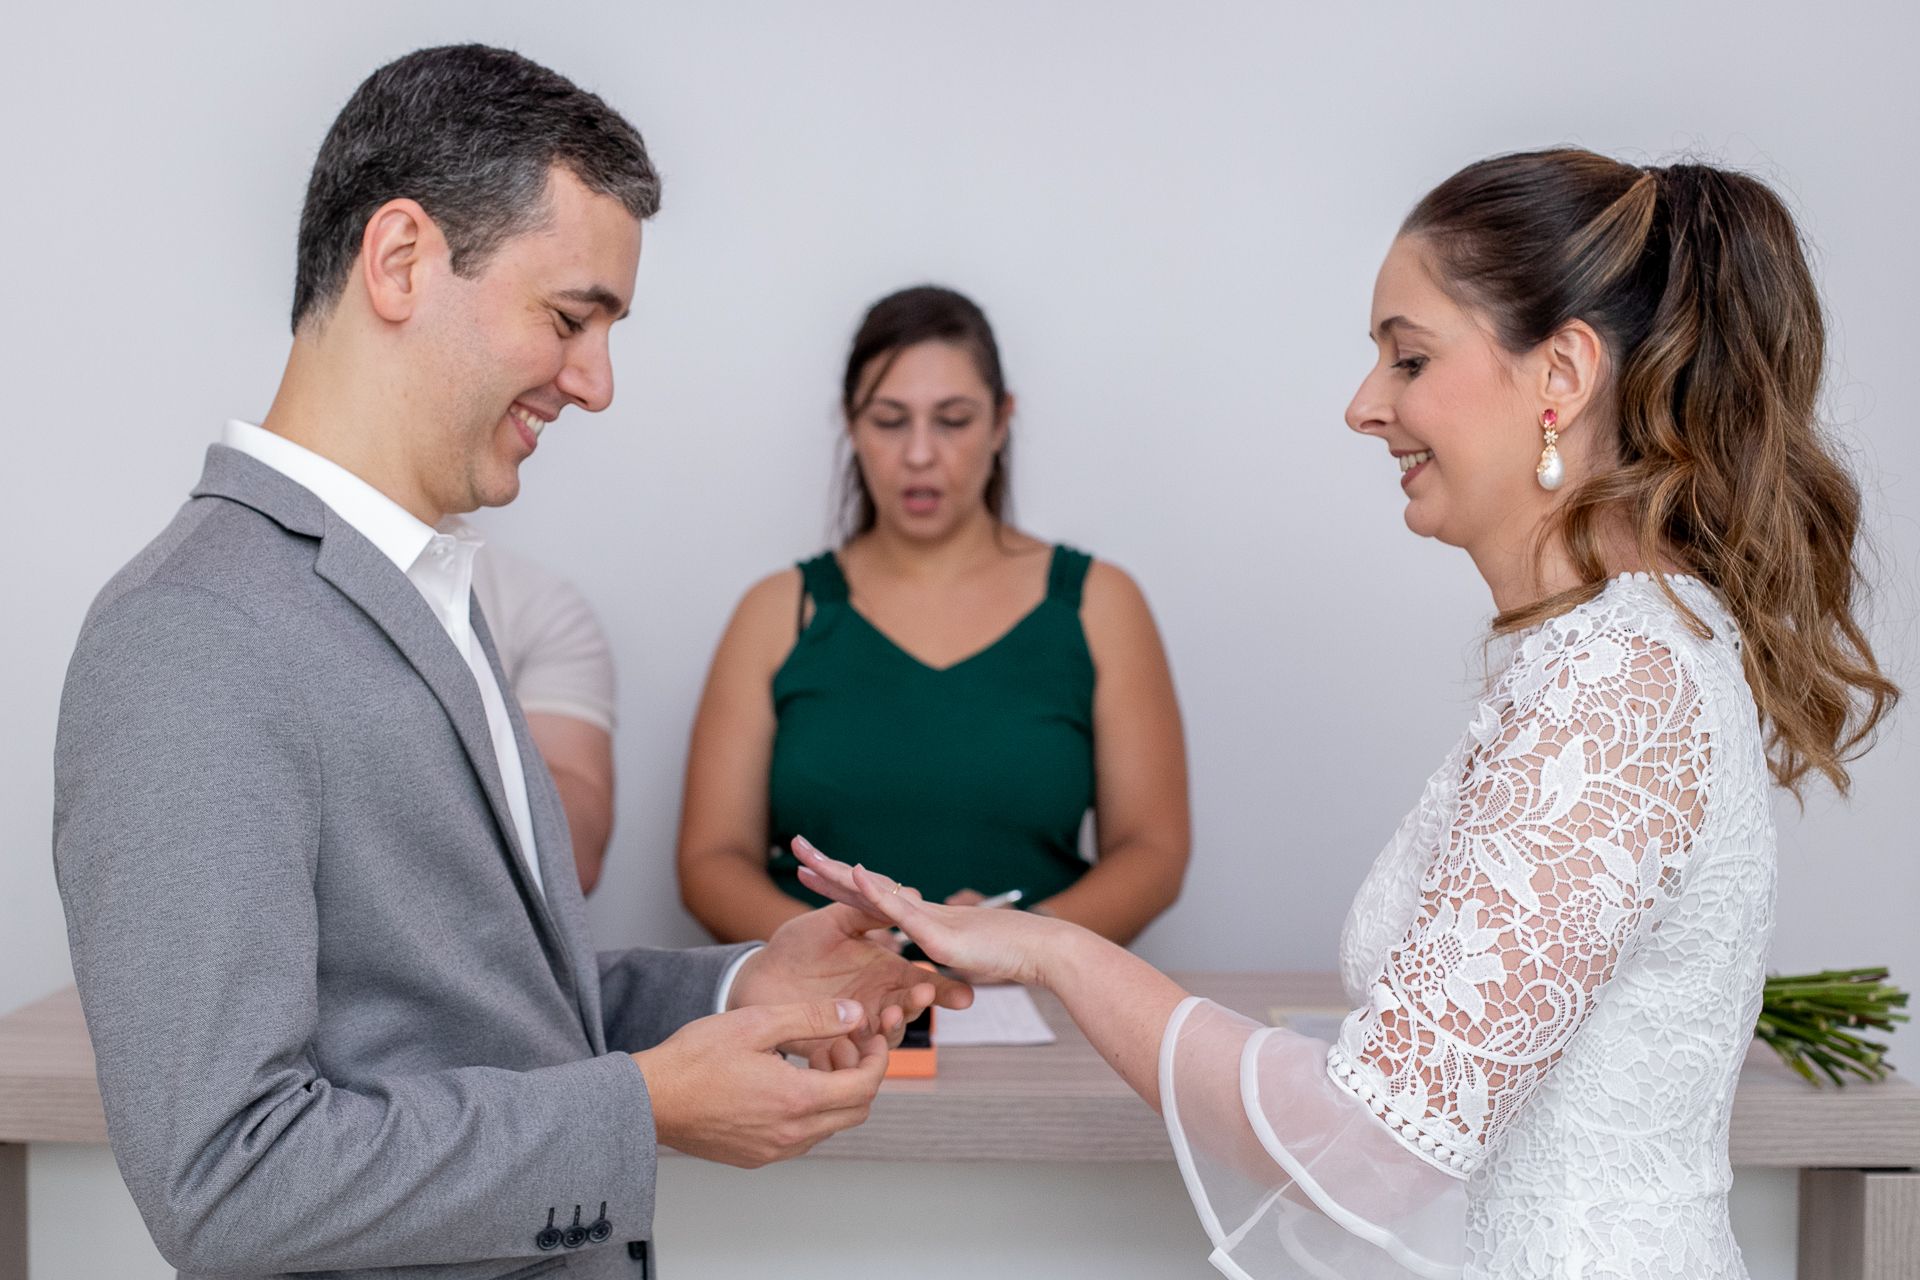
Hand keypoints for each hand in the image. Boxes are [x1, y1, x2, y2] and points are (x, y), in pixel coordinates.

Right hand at [633, 1000, 887, 1166]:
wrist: (648, 1099)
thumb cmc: (694, 1059)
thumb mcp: (757, 1022)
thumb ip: (813, 1017)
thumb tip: (855, 1014)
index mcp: (797, 1100)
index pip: (864, 1088)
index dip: (877, 1060)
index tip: (872, 1039)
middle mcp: (790, 1134)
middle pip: (855, 1112)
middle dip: (859, 1075)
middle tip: (841, 1045)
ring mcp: (773, 1150)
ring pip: (829, 1126)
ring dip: (834, 1093)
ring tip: (812, 1059)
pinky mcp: (755, 1157)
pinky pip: (802, 1138)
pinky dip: (810, 1111)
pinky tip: (787, 1082)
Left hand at [727, 896, 972, 1049]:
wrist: (757, 975)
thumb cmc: (796, 945)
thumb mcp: (832, 921)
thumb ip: (866, 912)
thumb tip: (907, 894)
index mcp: (884, 972)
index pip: (921, 981)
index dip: (944, 990)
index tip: (964, 994)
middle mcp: (878, 1001)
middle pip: (911, 1009)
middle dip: (922, 1003)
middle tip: (925, 992)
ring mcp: (857, 1026)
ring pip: (887, 1034)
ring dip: (894, 1026)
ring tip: (891, 1012)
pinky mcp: (834, 1046)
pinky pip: (855, 1055)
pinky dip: (860, 1049)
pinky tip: (857, 1034)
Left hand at [793, 838, 1073, 987]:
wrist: (1040, 950)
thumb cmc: (1008, 956)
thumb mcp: (963, 959)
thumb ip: (943, 956)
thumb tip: (932, 962)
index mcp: (917, 919)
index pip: (869, 900)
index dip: (839, 884)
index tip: (809, 870)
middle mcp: (916, 912)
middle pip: (862, 887)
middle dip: (827, 868)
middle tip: (795, 845)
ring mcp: (925, 919)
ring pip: (875, 891)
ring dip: (842, 874)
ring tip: (810, 856)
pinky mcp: (937, 933)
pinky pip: (901, 910)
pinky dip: (877, 892)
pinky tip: (856, 876)